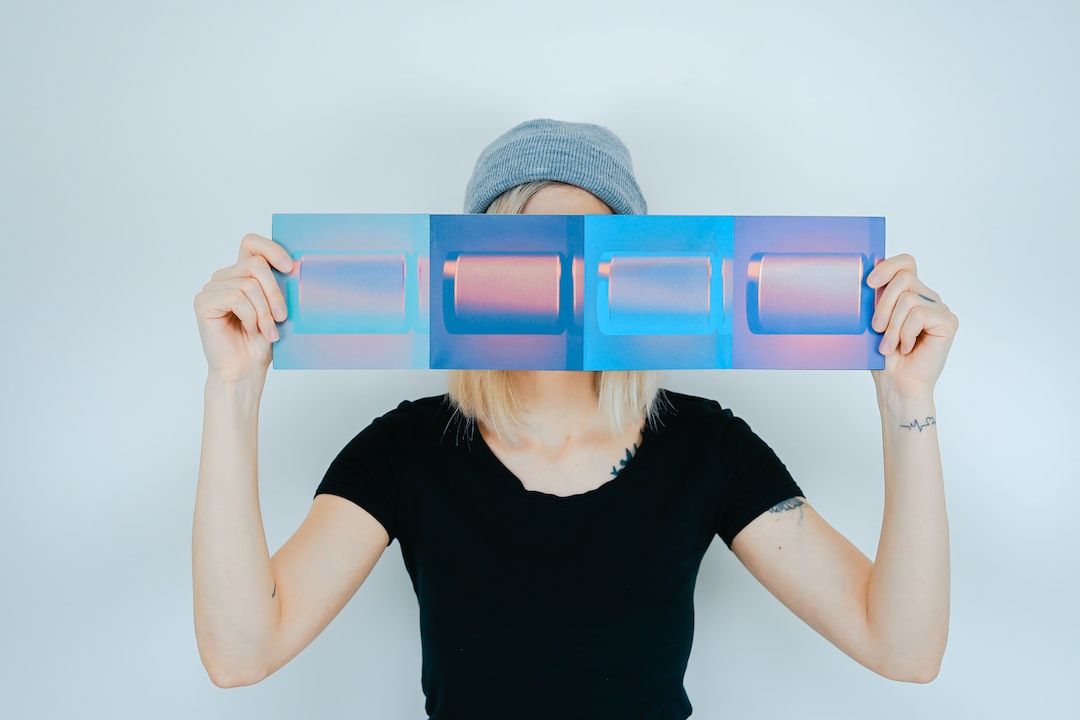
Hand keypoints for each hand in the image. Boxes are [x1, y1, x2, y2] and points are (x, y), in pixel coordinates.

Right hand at [194, 234, 293, 382]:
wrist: (246, 370)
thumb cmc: (262, 341)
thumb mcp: (278, 308)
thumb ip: (280, 285)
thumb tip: (294, 266)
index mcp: (242, 274)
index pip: (251, 243)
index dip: (271, 248)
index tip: (289, 268)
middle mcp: (225, 277)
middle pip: (255, 264)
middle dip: (275, 293)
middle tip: (282, 317)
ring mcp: (212, 288)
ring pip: (248, 284)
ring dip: (264, 311)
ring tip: (268, 331)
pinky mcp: (203, 302)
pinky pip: (235, 298)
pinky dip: (250, 316)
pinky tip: (250, 329)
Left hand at [867, 254, 958, 401]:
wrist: (896, 385)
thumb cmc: (882, 356)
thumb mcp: (873, 321)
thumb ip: (875, 297)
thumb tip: (866, 276)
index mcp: (910, 293)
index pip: (906, 263)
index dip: (888, 266)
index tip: (869, 283)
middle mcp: (927, 298)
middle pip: (904, 278)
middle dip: (883, 304)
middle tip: (876, 328)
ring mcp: (940, 309)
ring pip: (908, 299)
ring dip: (892, 326)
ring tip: (889, 345)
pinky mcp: (948, 321)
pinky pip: (919, 314)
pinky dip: (906, 333)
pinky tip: (906, 347)